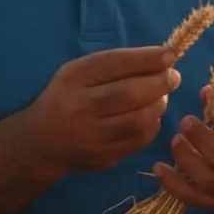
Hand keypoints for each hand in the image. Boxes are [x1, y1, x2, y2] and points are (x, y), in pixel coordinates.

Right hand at [23, 46, 180, 174]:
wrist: (40, 142)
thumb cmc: (68, 97)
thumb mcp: (79, 73)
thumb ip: (115, 65)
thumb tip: (163, 60)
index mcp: (72, 79)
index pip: (114, 64)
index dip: (146, 59)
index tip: (170, 55)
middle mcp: (79, 107)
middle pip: (128, 94)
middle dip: (159, 83)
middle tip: (173, 77)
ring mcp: (90, 137)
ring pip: (137, 121)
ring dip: (158, 106)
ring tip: (162, 97)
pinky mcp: (101, 158)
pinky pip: (137, 141)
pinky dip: (151, 125)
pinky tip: (150, 116)